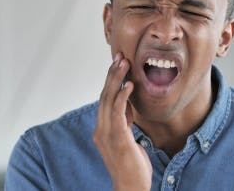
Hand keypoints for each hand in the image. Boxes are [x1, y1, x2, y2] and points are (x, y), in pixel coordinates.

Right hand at [93, 52, 151, 190]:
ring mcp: (107, 134)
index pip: (105, 99)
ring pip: (108, 100)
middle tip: (120, 56)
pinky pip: (118, 113)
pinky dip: (123, 97)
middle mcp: (101, 129)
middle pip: (104, 95)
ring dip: (117, 79)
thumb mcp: (128, 138)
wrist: (131, 187)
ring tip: (124, 63)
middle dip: (112, 74)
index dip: (111, 80)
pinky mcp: (118, 139)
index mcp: (102, 128)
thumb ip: (125, 121)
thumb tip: (128, 104)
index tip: (119, 63)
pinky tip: (129, 85)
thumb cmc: (132, 165)